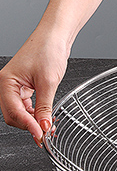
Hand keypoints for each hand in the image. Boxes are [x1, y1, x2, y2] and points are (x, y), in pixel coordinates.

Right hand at [0, 30, 68, 146]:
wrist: (56, 35)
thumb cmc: (48, 49)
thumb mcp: (48, 81)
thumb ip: (45, 106)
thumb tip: (44, 126)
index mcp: (6, 82)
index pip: (13, 112)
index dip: (28, 126)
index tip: (40, 135)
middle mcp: (7, 85)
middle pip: (14, 115)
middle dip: (29, 125)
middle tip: (45, 135)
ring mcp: (16, 86)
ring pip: (20, 111)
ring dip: (33, 120)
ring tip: (48, 127)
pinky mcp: (26, 86)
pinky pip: (27, 105)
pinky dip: (36, 112)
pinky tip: (47, 117)